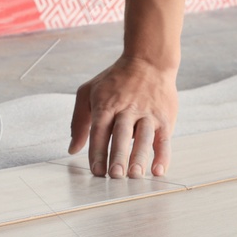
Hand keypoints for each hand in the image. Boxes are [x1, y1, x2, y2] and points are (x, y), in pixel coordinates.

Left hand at [68, 55, 177, 178]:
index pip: (100, 130)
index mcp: (106, 104)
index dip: (97, 151)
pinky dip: (163, 155)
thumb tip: (72, 149)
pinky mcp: (164, 117)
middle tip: (115, 175)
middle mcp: (127, 109)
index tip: (96, 171)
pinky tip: (158, 170)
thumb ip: (79, 121)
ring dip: (139, 157)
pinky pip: (164, 139)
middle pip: (121, 135)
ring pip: (143, 137)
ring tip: (135, 175)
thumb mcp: (89, 92)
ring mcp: (147, 113)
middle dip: (118, 155)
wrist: (149, 61)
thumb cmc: (115, 80)